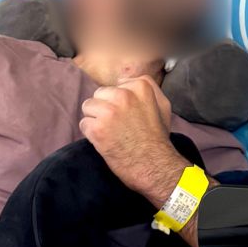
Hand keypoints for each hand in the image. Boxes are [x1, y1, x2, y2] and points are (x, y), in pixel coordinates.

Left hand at [79, 76, 182, 204]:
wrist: (154, 166)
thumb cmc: (157, 138)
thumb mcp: (163, 106)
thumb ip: (147, 87)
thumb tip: (124, 80)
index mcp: (140, 87)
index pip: (116, 85)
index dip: (118, 101)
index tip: (127, 114)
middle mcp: (124, 95)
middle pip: (99, 94)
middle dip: (104, 107)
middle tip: (116, 124)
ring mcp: (109, 112)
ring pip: (88, 107)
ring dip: (95, 119)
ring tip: (109, 132)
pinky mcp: (97, 129)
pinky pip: (84, 124)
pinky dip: (91, 133)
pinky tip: (104, 141)